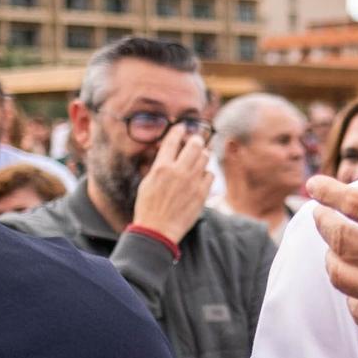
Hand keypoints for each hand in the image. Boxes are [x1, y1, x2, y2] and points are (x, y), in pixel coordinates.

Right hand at [130, 127, 211, 244]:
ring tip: (198, 158)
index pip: (173, 140)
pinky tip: (200, 177)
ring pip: (205, 158)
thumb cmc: (149, 207)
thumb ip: (159, 166)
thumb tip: (167, 152)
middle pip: (195, 145)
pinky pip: (210, 174)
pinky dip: (206, 173)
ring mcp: (192, 182)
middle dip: (195, 140)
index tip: (182, 128)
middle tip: (195, 141)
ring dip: (202, 155)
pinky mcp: (202, 193)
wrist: (158, 230)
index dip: (178, 131)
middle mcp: (178, 172)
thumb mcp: (148, 182)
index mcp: (161, 167)